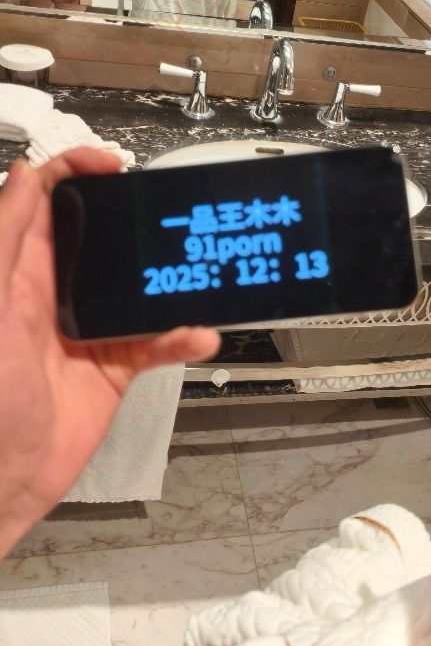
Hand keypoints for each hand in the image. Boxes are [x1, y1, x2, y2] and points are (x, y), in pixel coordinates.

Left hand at [0, 150, 219, 557]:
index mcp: (20, 269)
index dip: (77, 172)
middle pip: (102, 238)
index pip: (47, 202)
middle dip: (136, 220)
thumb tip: (24, 175)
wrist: (2, 480)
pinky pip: (157, 342)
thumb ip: (7, 241)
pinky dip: (181, 337)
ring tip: (198, 274)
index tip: (113, 165)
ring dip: (170, 282)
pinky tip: (196, 335)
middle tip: (169, 213)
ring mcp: (89, 327)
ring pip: (139, 288)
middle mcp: (55, 291)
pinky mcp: (115, 365)